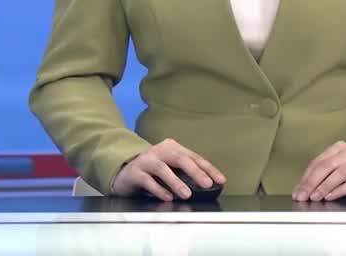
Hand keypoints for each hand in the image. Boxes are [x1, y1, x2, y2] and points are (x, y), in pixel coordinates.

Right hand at [111, 138, 226, 200]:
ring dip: (176, 181)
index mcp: (171, 148)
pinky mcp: (135, 172)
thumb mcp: (171, 169)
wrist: (124, 174)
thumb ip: (186, 173)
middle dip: (195, 171)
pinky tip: (167, 197)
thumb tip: (208, 185)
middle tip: (207, 184)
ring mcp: (146, 160)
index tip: (220, 180)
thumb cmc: (152, 172)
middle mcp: (159, 151)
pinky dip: (159, 189)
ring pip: (162, 168)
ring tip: (187, 194)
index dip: (208, 168)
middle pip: (179, 158)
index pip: (193, 157)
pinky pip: (148, 181)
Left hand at [292, 141, 345, 201]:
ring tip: (314, 197)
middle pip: (326, 166)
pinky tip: (330, 197)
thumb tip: (303, 188)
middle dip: (311, 182)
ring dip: (324, 186)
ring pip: (339, 174)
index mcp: (339, 148)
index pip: (318, 162)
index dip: (306, 177)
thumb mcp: (341, 167)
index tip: (297, 190)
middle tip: (302, 196)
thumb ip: (324, 174)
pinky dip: (339, 190)